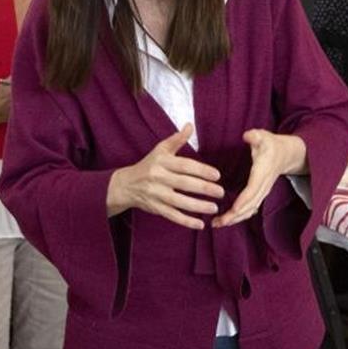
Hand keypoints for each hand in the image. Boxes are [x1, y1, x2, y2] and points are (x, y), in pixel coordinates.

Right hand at [106, 124, 222, 229]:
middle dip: (204, 188)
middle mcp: (158, 178)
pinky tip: (200, 224)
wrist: (126, 185)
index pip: (185, 166)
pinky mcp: (156, 208)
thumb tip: (190, 125)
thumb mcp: (160, 150)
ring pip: (179, 202)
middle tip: (221, 192)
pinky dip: (186, 221)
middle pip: (184, 184)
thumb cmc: (148, 165)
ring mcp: (156, 194)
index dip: (201, 170)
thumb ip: (177, 139)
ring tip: (214, 207)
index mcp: (162, 162)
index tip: (217, 175)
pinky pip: (172, 216)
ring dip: (198, 206)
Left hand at [213, 130, 305, 228]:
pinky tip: (226, 220)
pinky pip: (250, 209)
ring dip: (234, 219)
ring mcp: (261, 192)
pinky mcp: (259, 195)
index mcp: (262, 173)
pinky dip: (239, 216)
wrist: (285, 154)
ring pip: (249, 210)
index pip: (253, 190)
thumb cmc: (271, 145)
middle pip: (249, 205)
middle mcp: (262, 186)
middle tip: (217, 222)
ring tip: (217, 224)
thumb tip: (247, 135)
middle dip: (234, 216)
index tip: (233, 210)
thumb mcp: (264, 136)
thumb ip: (255, 136)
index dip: (243, 200)